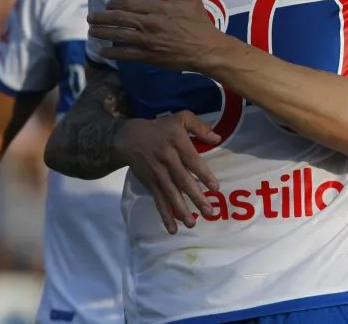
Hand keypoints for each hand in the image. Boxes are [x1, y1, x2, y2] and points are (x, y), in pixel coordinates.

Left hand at [87, 0, 224, 71]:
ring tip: (92, 31)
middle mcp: (149, 24)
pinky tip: (103, 51)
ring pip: (119, 35)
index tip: (108, 4)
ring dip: (102, 33)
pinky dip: (113, 52)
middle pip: (119, 18)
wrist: (207, 49)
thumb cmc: (200, 23)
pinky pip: (126, 54)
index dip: (115, 2)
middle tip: (90, 17)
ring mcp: (147, 41)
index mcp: (158, 8)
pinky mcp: (149, 56)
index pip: (129, 3)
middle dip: (102, 17)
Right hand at [115, 112, 222, 234]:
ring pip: (170, 194)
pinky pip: (158, 201)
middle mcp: (167, 159)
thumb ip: (199, 126)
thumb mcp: (180, 118)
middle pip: (182, 181)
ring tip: (192, 224)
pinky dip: (164, 215)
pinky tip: (172, 228)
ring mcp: (157, 173)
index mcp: (176, 143)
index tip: (215, 188)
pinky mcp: (150, 183)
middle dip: (195, 198)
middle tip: (208, 212)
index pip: (192, 160)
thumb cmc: (161, 128)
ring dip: (181, 210)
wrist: (130, 138)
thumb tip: (217, 138)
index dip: (204, 174)